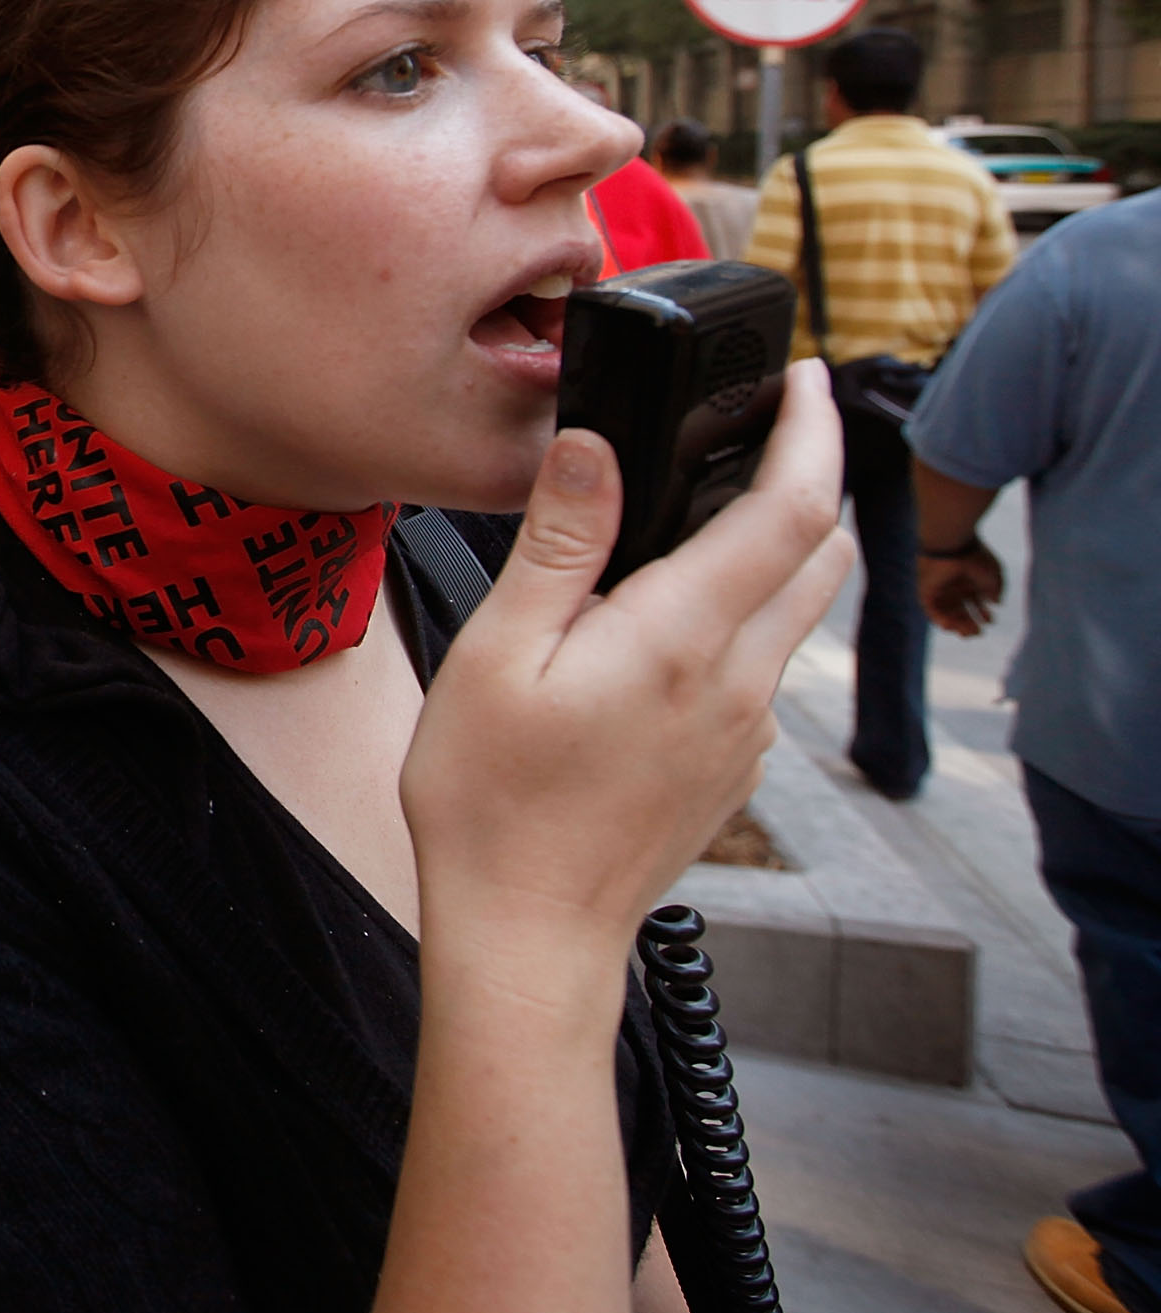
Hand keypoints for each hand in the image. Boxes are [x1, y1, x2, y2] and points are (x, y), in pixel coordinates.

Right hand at [400, 361, 853, 983]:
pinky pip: (762, 669)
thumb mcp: (497, 654)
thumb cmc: (492, 803)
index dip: (812, 431)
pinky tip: (668, 622)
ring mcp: (745, 731)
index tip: (802, 379)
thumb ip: (562, 545)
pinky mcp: (732, 767)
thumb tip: (596, 446)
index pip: (790, 510)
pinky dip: (745, 616)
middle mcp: (738, 683)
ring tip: (708, 510)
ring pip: (797, 612)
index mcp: (681, 639)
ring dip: (779, 546)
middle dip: (811, 477)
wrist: (528, 933)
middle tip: (766, 425)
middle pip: (819, 555)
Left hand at [919, 542, 1004, 637]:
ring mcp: (940, 589)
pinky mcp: (926, 590)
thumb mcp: (994, 575)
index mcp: (970, 582)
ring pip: (947, 612)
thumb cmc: (975, 559)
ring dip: (956, 625)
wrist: (953, 545)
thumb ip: (996, 590)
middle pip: (961, 611)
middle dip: (969, 624)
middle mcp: (955, 587)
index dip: (983, 615)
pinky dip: (939, 619)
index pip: (976, 603)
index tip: (990, 621)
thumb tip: (996, 603)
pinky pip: (931, 609)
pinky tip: (950, 627)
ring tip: (967, 634)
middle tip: (977, 633)